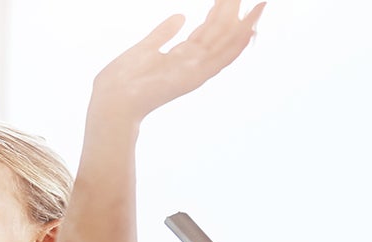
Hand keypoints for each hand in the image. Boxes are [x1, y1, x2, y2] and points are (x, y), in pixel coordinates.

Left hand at [92, 0, 265, 118]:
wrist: (111, 103)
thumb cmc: (121, 82)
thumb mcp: (145, 48)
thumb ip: (163, 33)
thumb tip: (181, 15)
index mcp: (180, 57)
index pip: (207, 31)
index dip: (219, 13)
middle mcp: (192, 63)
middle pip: (219, 32)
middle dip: (232, 11)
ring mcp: (196, 71)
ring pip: (227, 42)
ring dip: (244, 22)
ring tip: (260, 5)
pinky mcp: (196, 77)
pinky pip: (222, 58)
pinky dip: (238, 43)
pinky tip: (252, 28)